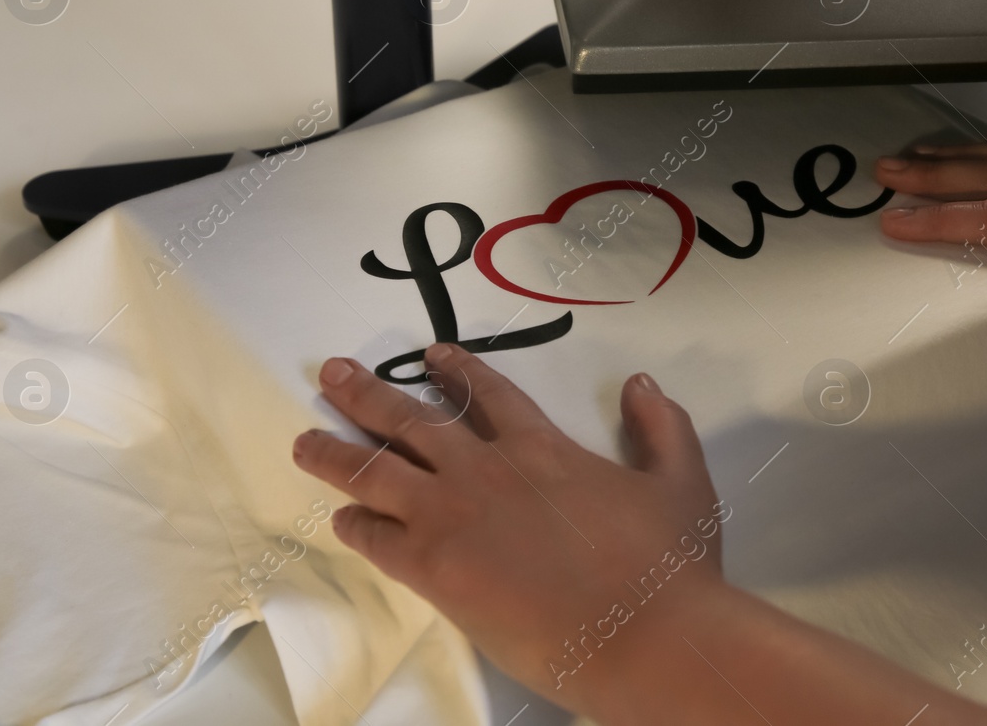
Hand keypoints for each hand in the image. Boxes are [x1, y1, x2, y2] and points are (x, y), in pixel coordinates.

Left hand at [292, 344, 725, 716]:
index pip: (488, 394)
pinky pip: (378, 538)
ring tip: (304, 440)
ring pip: (378, 471)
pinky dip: (355, 523)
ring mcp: (455, 516)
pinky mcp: (436, 568)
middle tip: (332, 373)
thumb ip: (661, 426)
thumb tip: (642, 382)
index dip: (456, 371)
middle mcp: (488, 469)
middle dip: (367, 392)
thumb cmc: (668, 564)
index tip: (431, 355)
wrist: (643, 632)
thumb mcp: (682, 481)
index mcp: (542, 447)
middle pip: (412, 419)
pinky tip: (339, 516)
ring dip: (337, 452)